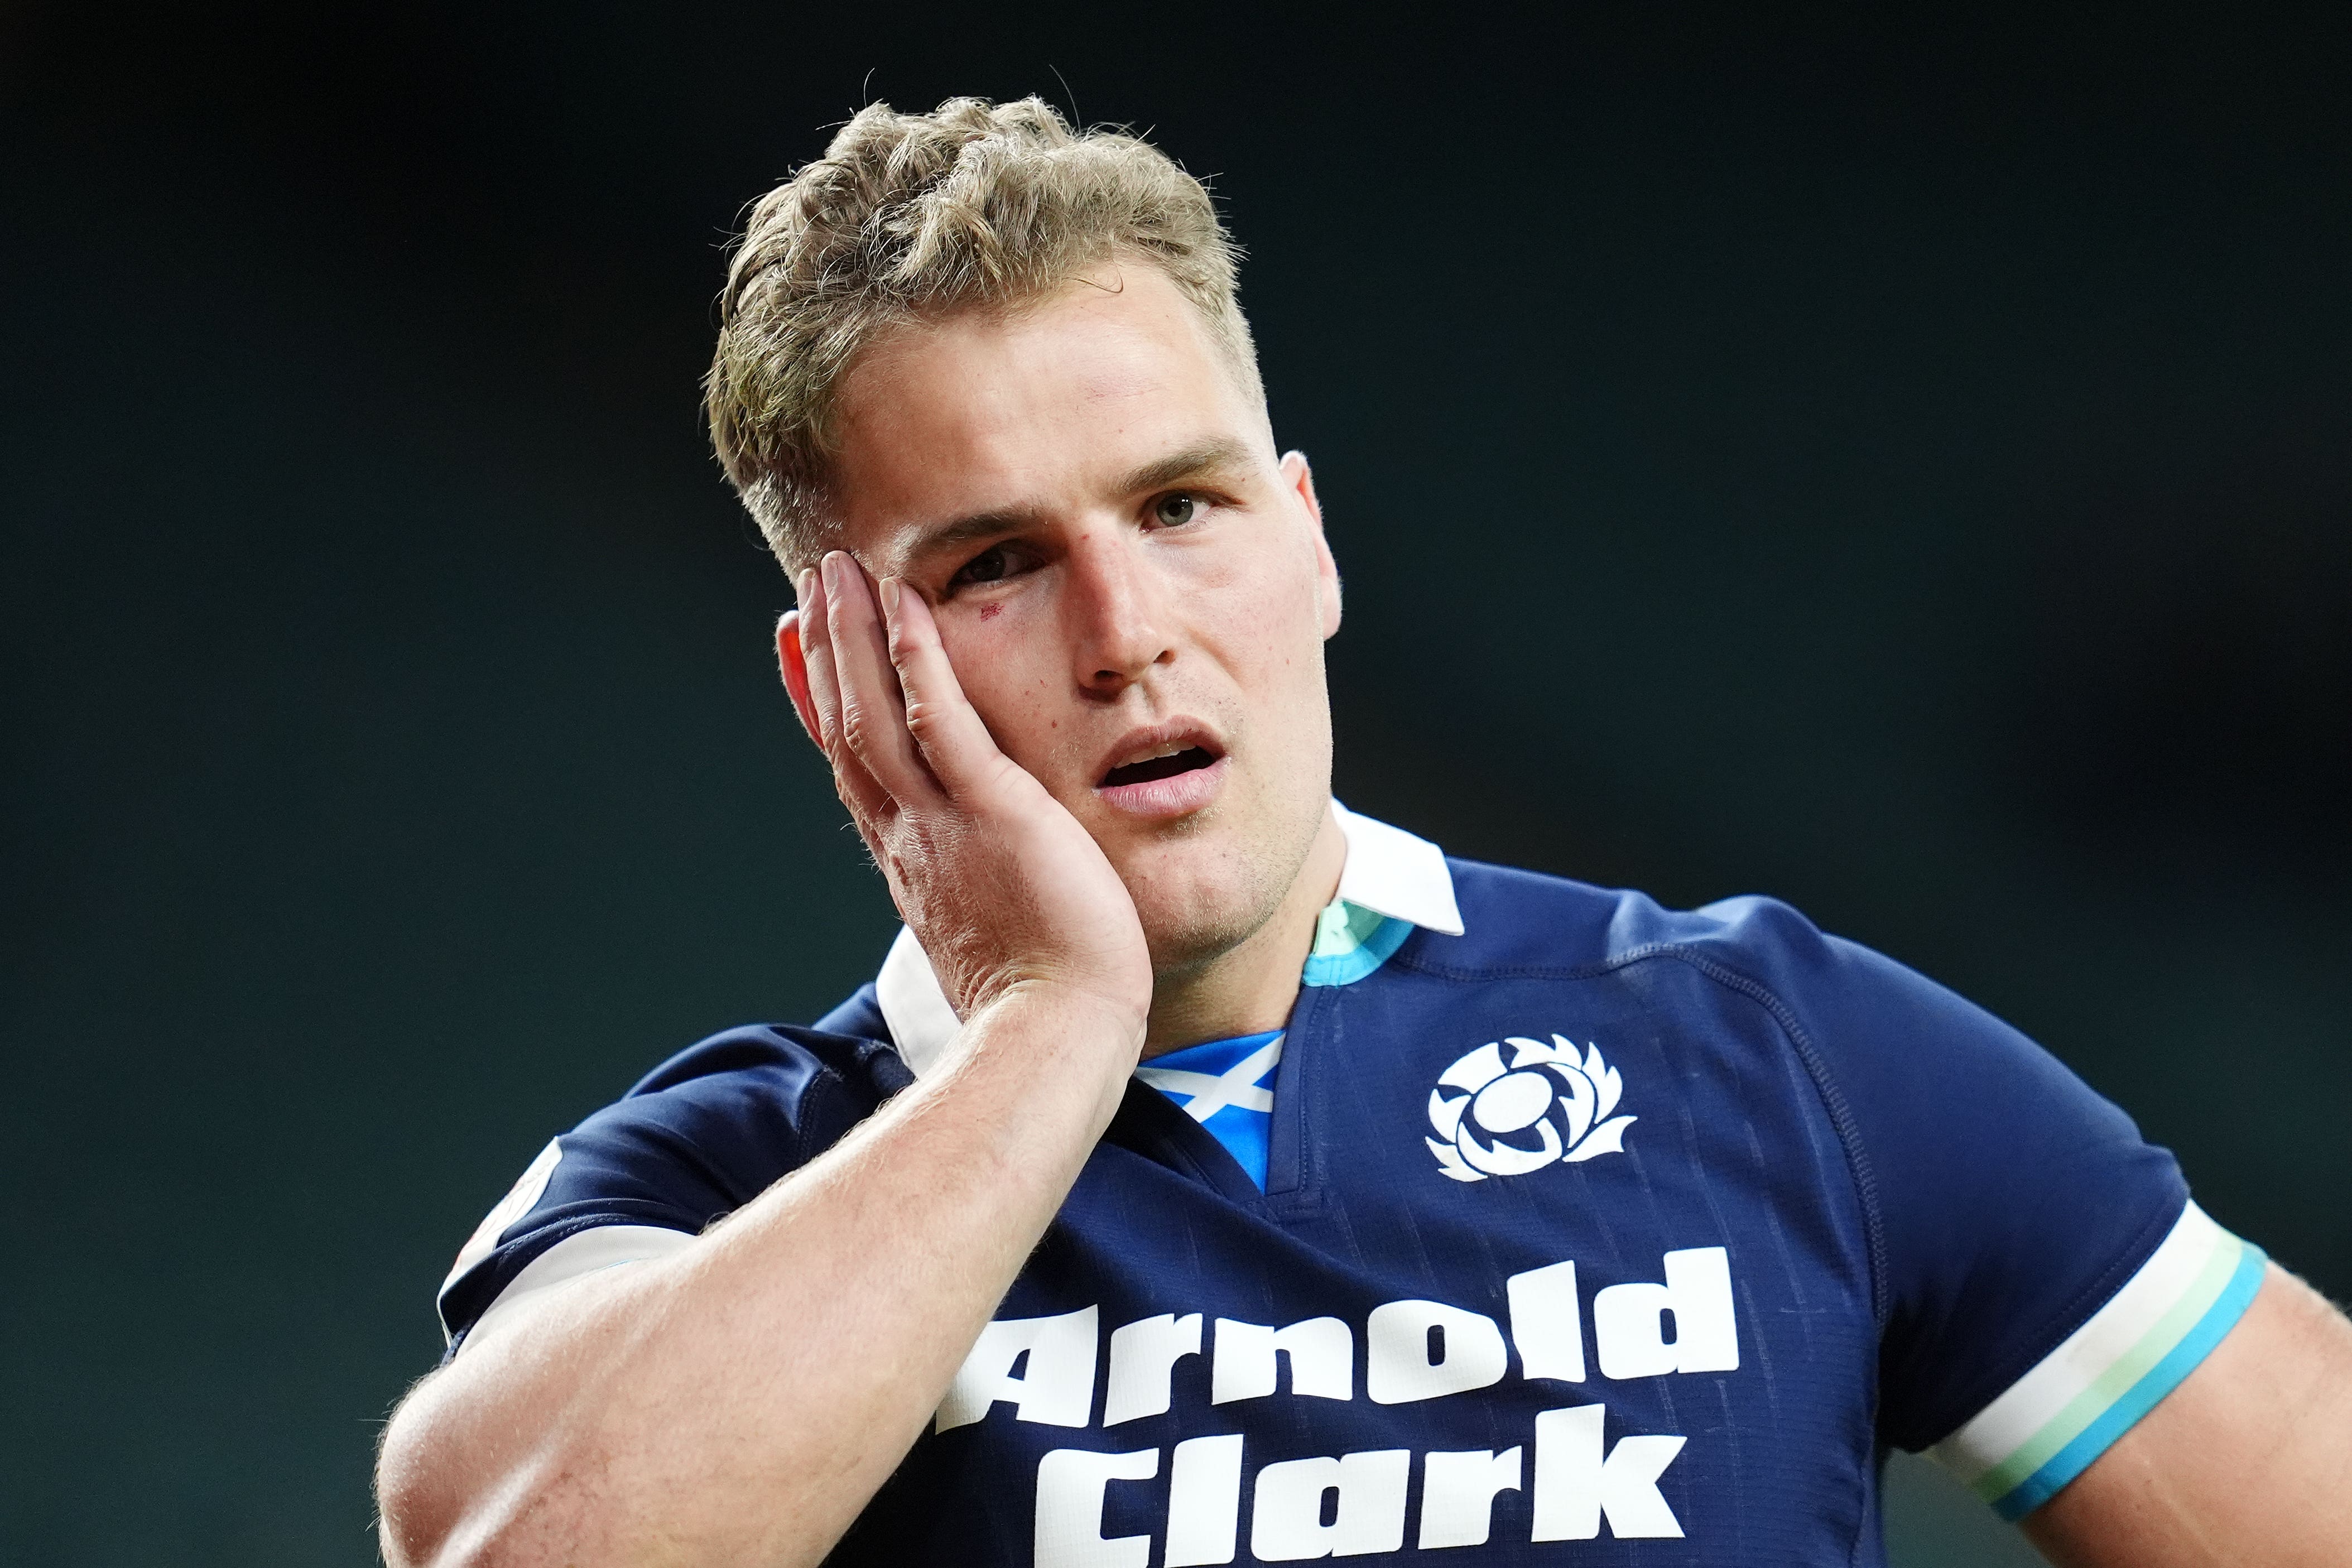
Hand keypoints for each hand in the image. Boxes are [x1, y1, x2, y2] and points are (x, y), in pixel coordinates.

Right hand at [786, 552, 1152, 1048]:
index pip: (854, 768)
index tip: (801, 653)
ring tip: (840, 569)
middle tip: (811, 587)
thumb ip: (976, 896)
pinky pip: (939, 719)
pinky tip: (905, 603)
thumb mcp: (991, 938)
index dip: (822, 705)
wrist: (1053, 1037)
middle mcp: (909, 835)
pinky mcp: (991, 809)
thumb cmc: (1042, 1003)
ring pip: (874, 710)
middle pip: (847, 726)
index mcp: (910, 863)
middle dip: (825, 651)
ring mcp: (940, 820)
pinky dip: (916, 658)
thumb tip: (978, 897)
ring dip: (853, 634)